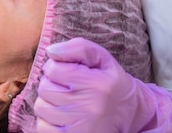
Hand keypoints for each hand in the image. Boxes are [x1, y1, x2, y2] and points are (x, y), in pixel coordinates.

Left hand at [35, 38, 171, 132]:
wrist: (130, 114)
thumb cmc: (110, 82)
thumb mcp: (101, 58)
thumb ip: (78, 47)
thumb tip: (51, 51)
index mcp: (96, 84)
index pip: (53, 69)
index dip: (56, 67)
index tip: (68, 72)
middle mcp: (88, 107)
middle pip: (44, 88)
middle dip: (51, 84)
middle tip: (67, 87)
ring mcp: (79, 127)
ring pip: (41, 107)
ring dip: (48, 102)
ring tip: (65, 101)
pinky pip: (43, 127)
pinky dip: (47, 120)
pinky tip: (62, 116)